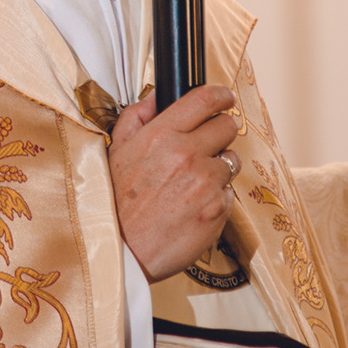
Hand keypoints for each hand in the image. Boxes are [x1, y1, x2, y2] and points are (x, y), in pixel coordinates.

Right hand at [107, 85, 238, 280]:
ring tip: (193, 183)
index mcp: (162, 136)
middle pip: (227, 126)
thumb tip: (157, 97)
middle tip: (206, 145)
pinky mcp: (218, 210)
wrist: (122, 253)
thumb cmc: (115, 204)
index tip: (224, 98)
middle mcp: (188, 155)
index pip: (204, 99)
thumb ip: (137, 117)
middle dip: (219, 132)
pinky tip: (193, 206)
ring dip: (218, 166)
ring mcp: (206, 183)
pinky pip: (229, 193)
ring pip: (231, 160)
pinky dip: (216, 197)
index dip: (220, 95)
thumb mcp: (116, 151)